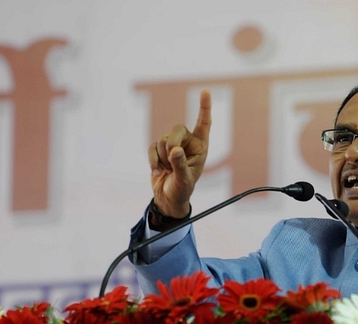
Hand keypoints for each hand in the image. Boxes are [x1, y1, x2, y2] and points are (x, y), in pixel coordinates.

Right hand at [148, 90, 210, 217]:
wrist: (168, 198)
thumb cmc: (182, 190)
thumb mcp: (184, 180)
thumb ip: (180, 164)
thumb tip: (175, 150)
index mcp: (201, 147)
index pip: (204, 124)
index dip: (204, 107)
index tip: (205, 91)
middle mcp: (188, 143)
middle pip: (177, 129)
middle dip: (171, 144)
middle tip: (171, 159)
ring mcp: (172, 145)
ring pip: (162, 139)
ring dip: (162, 157)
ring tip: (167, 170)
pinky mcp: (159, 150)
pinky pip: (152, 147)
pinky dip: (152, 159)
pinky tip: (157, 171)